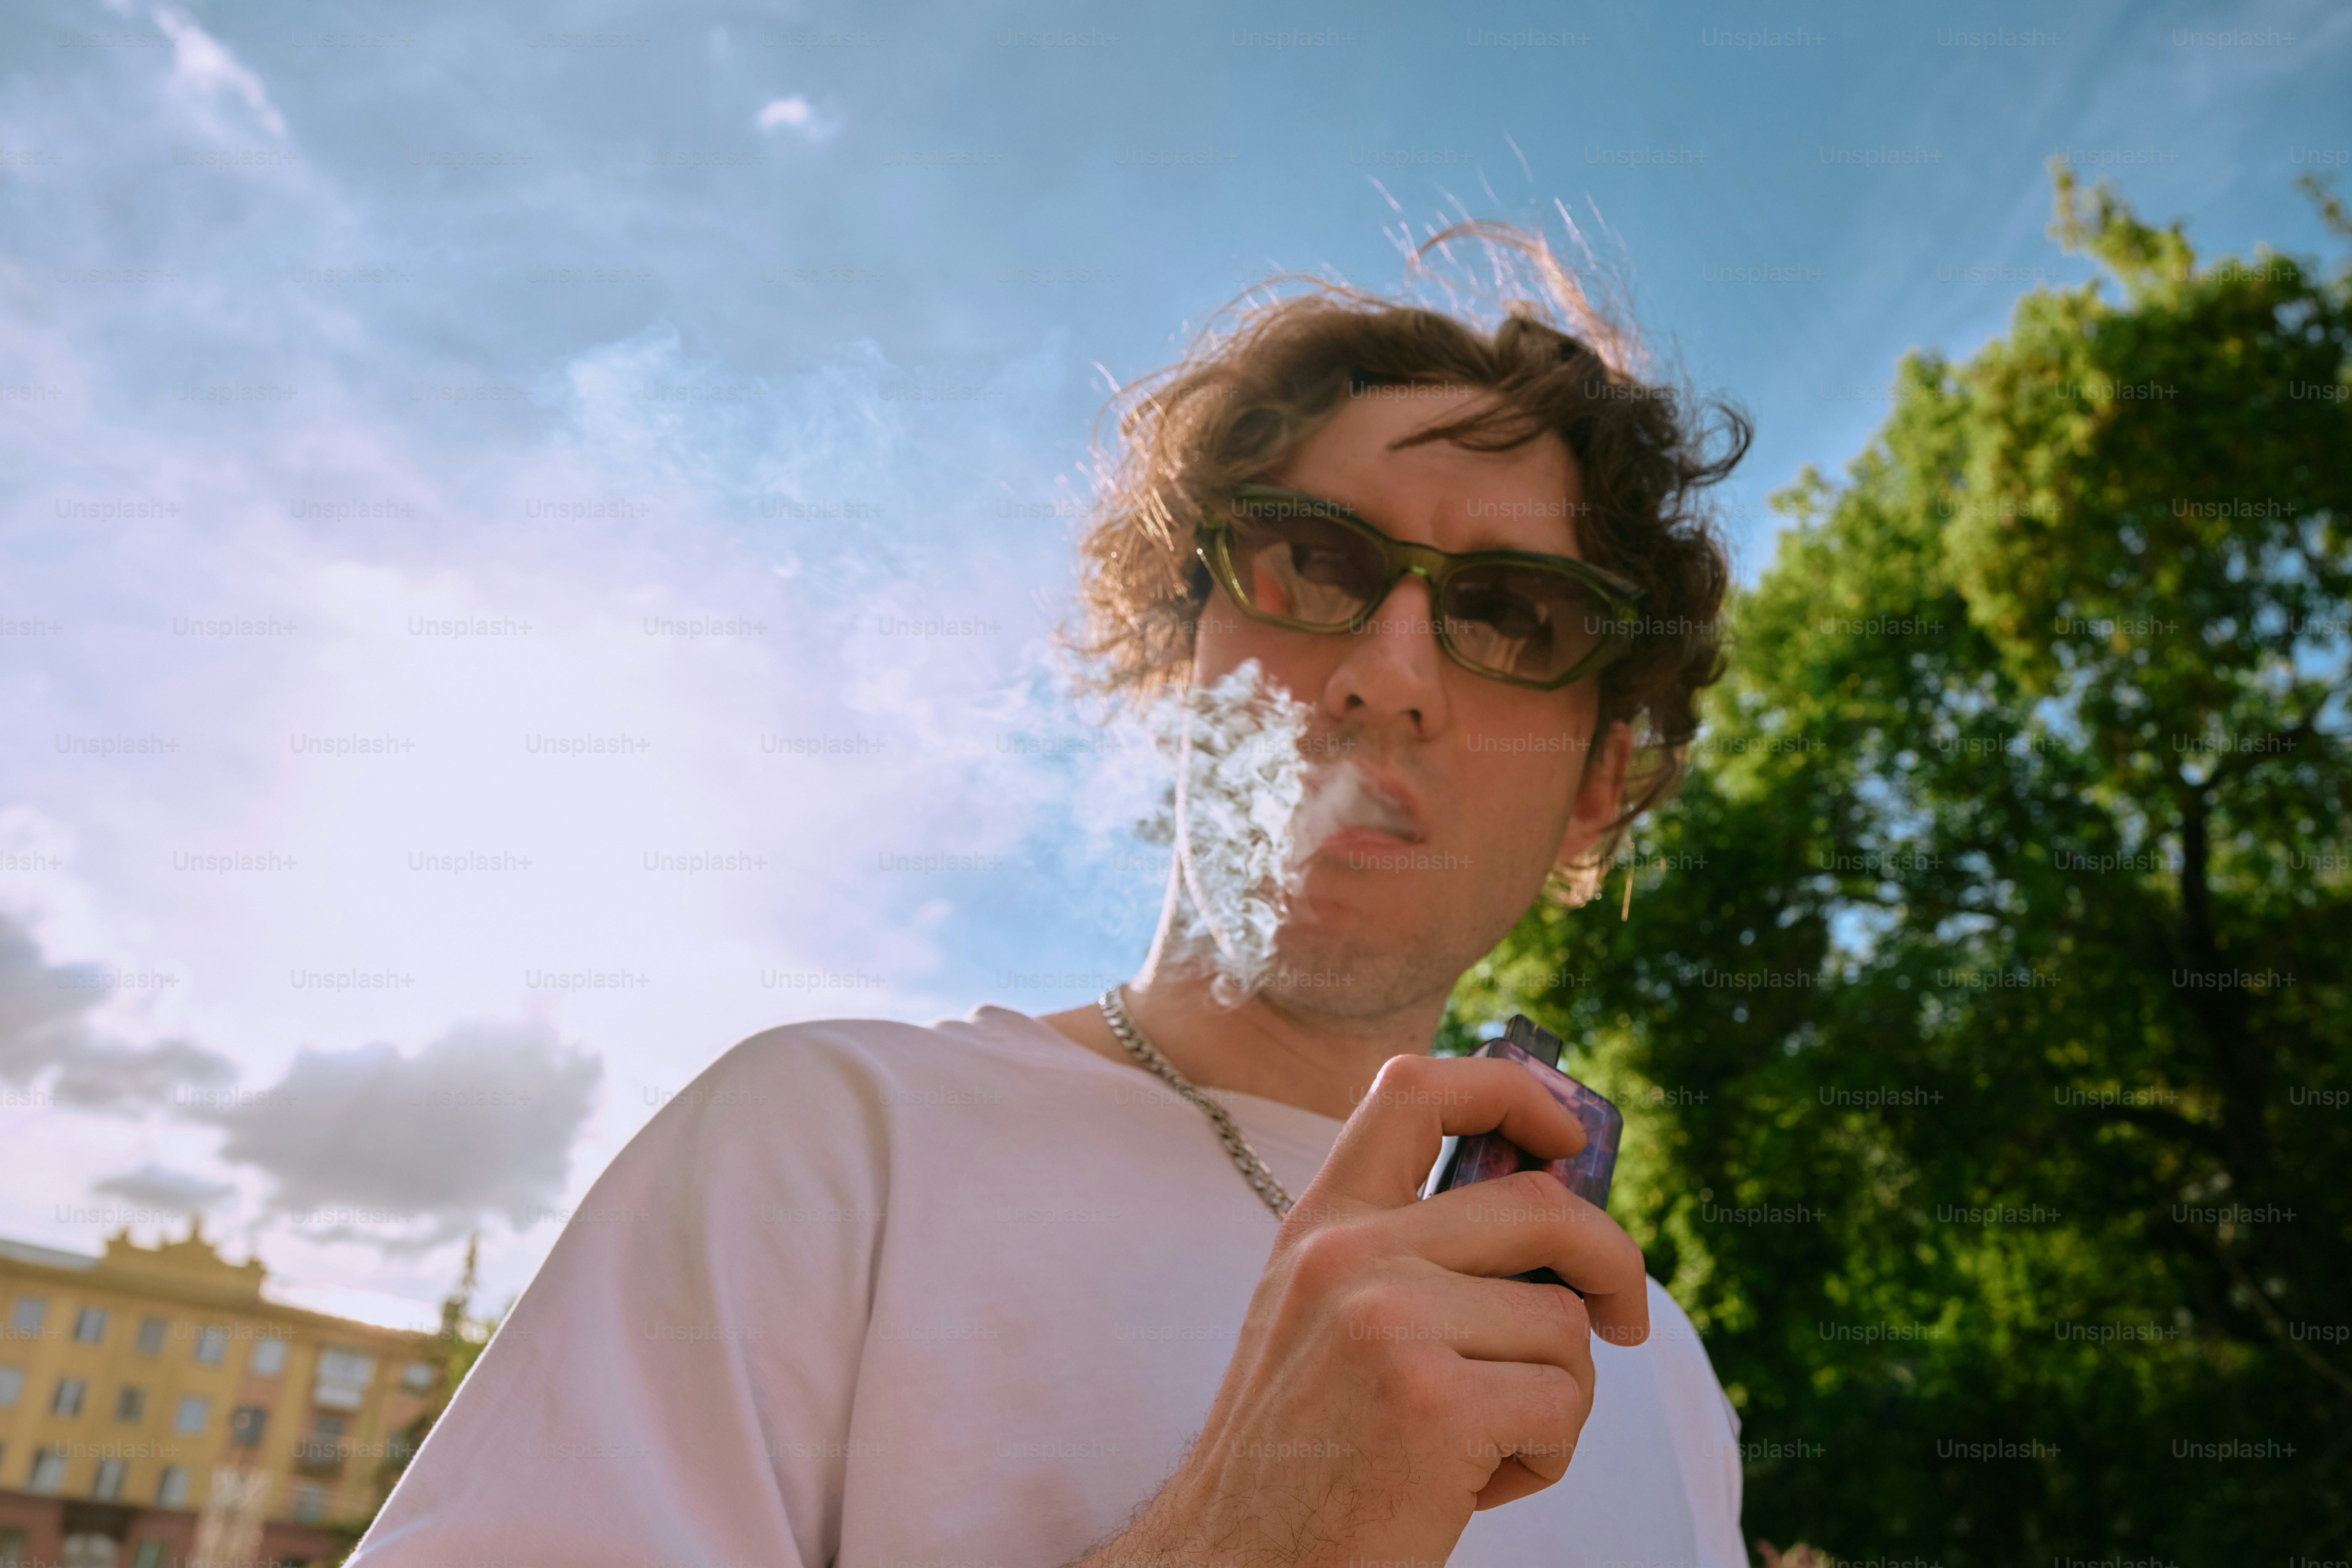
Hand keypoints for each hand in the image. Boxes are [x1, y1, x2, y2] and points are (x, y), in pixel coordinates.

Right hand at [1075, 1052, 1649, 1566]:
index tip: (1570, 1137)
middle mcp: (1349, 1255)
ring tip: (1480, 1445)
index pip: (1418, 1090)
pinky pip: (1563, 1404)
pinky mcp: (1435, 1401)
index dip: (1514, 1091)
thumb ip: (1410, 1255)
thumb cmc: (1305, 1457)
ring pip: (1563, 1323)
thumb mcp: (1326, 1321)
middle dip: (1612, 1261)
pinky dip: (1543, 1457)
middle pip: (1539, 1205)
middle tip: (1625, 1321)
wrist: (1239, 1562)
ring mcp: (1388, 1322)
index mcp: (1321, 1226)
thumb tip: (1555, 1212)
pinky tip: (1471, 1487)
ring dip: (1554, 1396)